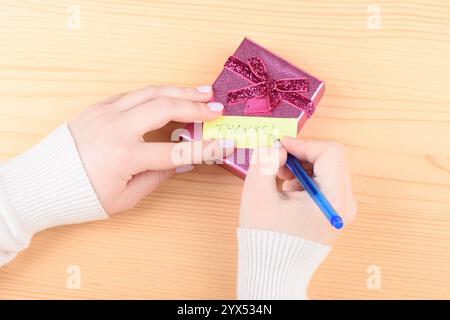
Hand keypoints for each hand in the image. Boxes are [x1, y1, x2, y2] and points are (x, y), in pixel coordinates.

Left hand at [69, 85, 232, 214]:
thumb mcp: (124, 198)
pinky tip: (171, 94)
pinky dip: (155, 93)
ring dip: (179, 90)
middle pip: (165, 108)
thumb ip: (157, 178)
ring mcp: (106, 113)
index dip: (205, 149)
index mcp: (124, 157)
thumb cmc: (83, 195)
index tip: (226, 144)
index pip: (176, 150)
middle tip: (218, 108)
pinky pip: (133, 94)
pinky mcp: (99, 106)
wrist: (43, 182)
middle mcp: (117, 128)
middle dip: (196, 107)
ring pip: (150, 92)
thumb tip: (183, 162)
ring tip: (202, 91)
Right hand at [239, 137, 356, 244]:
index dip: (303, 144)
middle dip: (301, 155)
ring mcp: (341, 208)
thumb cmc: (266, 239)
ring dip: (301, 166)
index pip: (330, 153)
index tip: (280, 147)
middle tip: (277, 161)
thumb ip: (265, 162)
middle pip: (330, 159)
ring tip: (279, 178)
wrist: (273, 271)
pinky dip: (304, 178)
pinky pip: (323, 181)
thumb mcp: (257, 195)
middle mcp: (345, 204)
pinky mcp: (333, 210)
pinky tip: (286, 190)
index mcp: (334, 200)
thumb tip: (277, 147)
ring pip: (326, 168)